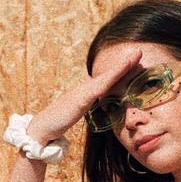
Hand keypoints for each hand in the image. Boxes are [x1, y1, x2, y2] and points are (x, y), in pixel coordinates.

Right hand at [26, 47, 142, 144]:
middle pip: (108, 74)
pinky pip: (98, 88)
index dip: (121, 70)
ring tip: (135, 56)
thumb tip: (98, 108)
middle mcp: (84, 88)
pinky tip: (118, 73)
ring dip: (121, 66)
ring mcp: (82, 92)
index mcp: (86, 92)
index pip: (107, 80)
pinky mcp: (79, 100)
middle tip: (139, 52)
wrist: (41, 130)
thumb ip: (87, 108)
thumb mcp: (77, 113)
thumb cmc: (57, 123)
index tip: (135, 62)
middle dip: (124, 62)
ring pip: (106, 77)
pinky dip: (110, 79)